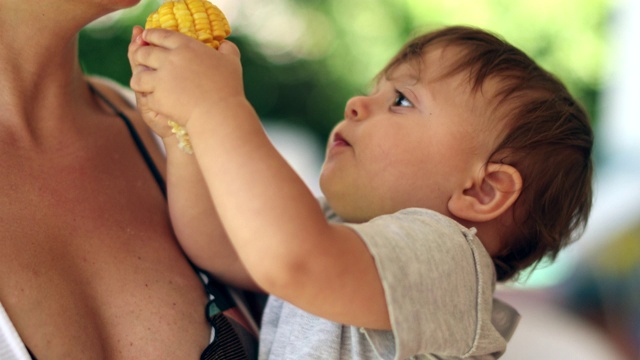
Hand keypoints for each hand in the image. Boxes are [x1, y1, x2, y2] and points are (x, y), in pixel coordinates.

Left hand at [128, 28, 243, 127]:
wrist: (219, 113)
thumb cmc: (228, 87)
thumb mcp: (232, 62)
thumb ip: (227, 48)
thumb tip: (224, 43)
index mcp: (185, 46)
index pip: (160, 35)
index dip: (150, 34)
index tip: (146, 37)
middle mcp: (169, 60)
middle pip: (143, 53)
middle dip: (139, 54)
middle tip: (141, 58)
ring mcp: (160, 80)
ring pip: (137, 75)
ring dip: (138, 77)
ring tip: (141, 81)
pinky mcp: (157, 98)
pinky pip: (146, 96)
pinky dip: (150, 98)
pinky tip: (154, 99)